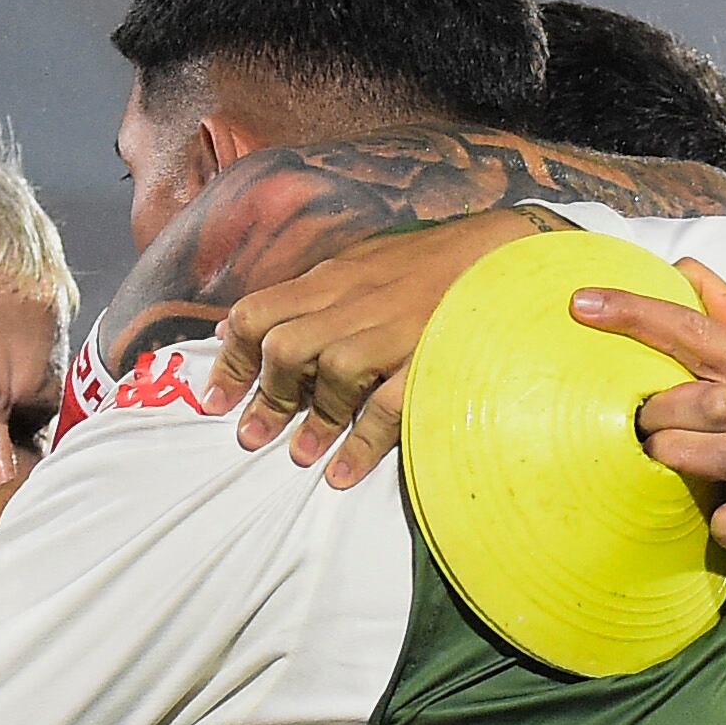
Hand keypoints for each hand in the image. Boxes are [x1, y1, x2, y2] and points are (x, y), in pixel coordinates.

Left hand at [213, 209, 546, 488]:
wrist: (507, 252)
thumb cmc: (431, 268)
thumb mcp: (361, 267)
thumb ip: (308, 297)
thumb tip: (237, 324)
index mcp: (334, 277)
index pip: (258, 311)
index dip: (231, 360)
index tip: (218, 399)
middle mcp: (356, 297)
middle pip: (284, 344)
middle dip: (262, 397)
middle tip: (252, 438)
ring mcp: (396, 325)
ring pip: (329, 369)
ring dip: (310, 421)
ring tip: (300, 456)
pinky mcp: (434, 354)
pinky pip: (387, 404)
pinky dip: (360, 444)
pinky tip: (343, 472)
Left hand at [613, 262, 725, 581]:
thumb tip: (684, 266)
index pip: (695, 330)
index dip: (637, 314)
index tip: (582, 304)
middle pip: (705, 399)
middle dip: (659, 410)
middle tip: (640, 423)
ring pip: (722, 454)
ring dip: (678, 455)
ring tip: (660, 459)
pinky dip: (725, 522)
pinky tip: (716, 517)